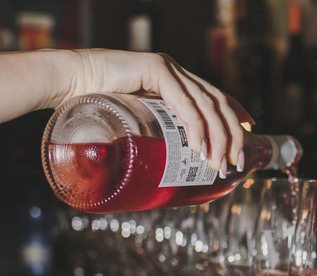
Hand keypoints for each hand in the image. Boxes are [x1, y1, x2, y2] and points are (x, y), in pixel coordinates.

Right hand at [62, 49, 252, 172]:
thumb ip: (154, 131)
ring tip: (219, 164)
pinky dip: (196, 127)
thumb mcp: (135, 120)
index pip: (216, 96)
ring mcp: (168, 69)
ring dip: (218, 138)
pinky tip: (200, 147)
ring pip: (207, 106)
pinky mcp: (155, 70)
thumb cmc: (97, 106)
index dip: (237, 113)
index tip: (251, 131)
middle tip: (235, 163)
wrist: (66, 83)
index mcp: (176, 80)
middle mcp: (177, 72)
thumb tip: (166, 164)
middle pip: (219, 103)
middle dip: (233, 136)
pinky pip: (184, 103)